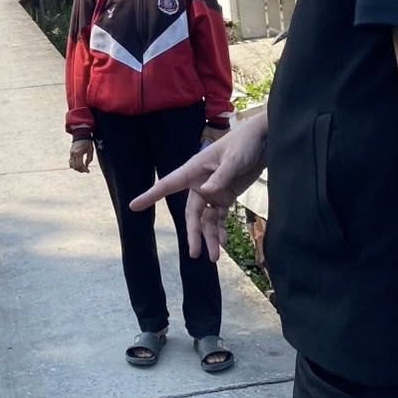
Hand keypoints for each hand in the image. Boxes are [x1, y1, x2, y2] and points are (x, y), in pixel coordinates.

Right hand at [68, 139, 94, 171]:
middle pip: (76, 166)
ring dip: (77, 169)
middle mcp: (73, 154)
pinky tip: (79, 165)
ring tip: (83, 169)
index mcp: (79, 152)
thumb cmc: (87, 142)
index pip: (80, 165)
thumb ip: (89, 159)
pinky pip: (70, 162)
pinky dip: (74, 165)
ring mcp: (71, 153)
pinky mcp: (70, 153)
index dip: (84, 169)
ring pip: (72, 165)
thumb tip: (86, 166)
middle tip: (86, 171)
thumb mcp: (90, 150)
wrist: (81, 134)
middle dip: (81, 170)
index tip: (88, 171)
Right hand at [130, 110, 266, 260]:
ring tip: (215, 257)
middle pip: (192, 212)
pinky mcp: (227, 195)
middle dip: (194, 233)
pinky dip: (221, 229)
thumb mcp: (233, 159)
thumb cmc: (244, 143)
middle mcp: (200, 182)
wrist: (264, 140)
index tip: (134, 206)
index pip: (169, 184)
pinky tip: (224, 243)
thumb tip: (207, 192)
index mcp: (195, 169)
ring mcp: (214, 190)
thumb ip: (221, 176)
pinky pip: (220, 216)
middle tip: (195, 253)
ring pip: (206, 218)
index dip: (151, 195)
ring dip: (210, 236)